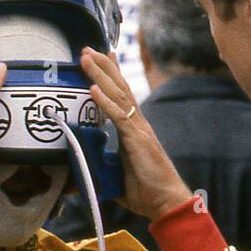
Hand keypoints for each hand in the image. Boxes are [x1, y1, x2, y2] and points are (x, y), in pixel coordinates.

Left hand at [80, 47, 192, 220]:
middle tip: (87, 48)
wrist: (166, 202)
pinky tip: (93, 87)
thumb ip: (103, 167)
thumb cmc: (144, 191)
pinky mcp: (137, 140)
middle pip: (118, 88)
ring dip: (100, 75)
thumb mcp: (116, 176)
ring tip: (87, 57)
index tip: (100, 58)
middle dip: (103, 67)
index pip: (120, 97)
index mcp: (133, 130)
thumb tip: (84, 171)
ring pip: (117, 95)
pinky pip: (118, 116)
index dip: (110, 77)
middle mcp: (137, 124)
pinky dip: (105, 102)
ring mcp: (138, 130)